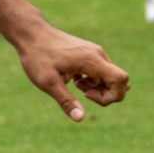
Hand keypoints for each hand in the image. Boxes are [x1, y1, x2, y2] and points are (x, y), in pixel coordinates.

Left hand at [15, 27, 130, 121]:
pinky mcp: (91, 53)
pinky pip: (102, 71)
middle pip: (119, 80)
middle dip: (105, 94)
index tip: (87, 97)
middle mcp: (99, 55)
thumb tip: (80, 119)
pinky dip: (94, 81)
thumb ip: (66, 101)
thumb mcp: (48, 83)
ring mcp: (96, 53)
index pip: (121, 79)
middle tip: (82, 94)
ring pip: (110, 76)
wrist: (32, 34)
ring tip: (75, 85)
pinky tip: (75, 79)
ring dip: (98, 88)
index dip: (112, 95)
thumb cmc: (38, 57)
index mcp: (92, 61)